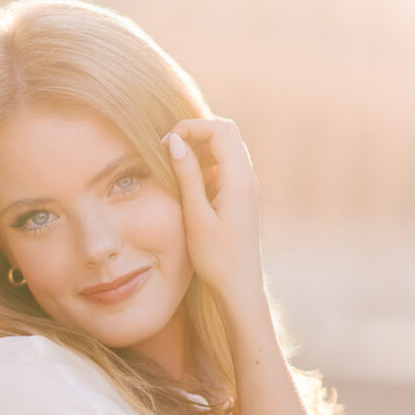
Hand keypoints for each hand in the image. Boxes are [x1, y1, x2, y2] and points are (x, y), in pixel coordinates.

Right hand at [164, 117, 264, 304]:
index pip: (218, 130)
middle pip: (227, 130)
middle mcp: (249, 177)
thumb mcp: (195, 216)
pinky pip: (227, 163)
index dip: (190, 128)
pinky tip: (190, 179)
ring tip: (177, 163)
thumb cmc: (216, 258)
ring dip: (202, 145)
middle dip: (197, 131)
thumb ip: (187, 176)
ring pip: (228, 145)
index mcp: (239, 180)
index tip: (166, 144)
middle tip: (170, 147)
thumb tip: (175, 141)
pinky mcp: (243, 195)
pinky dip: (208, 160)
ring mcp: (248, 185)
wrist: (239, 286)